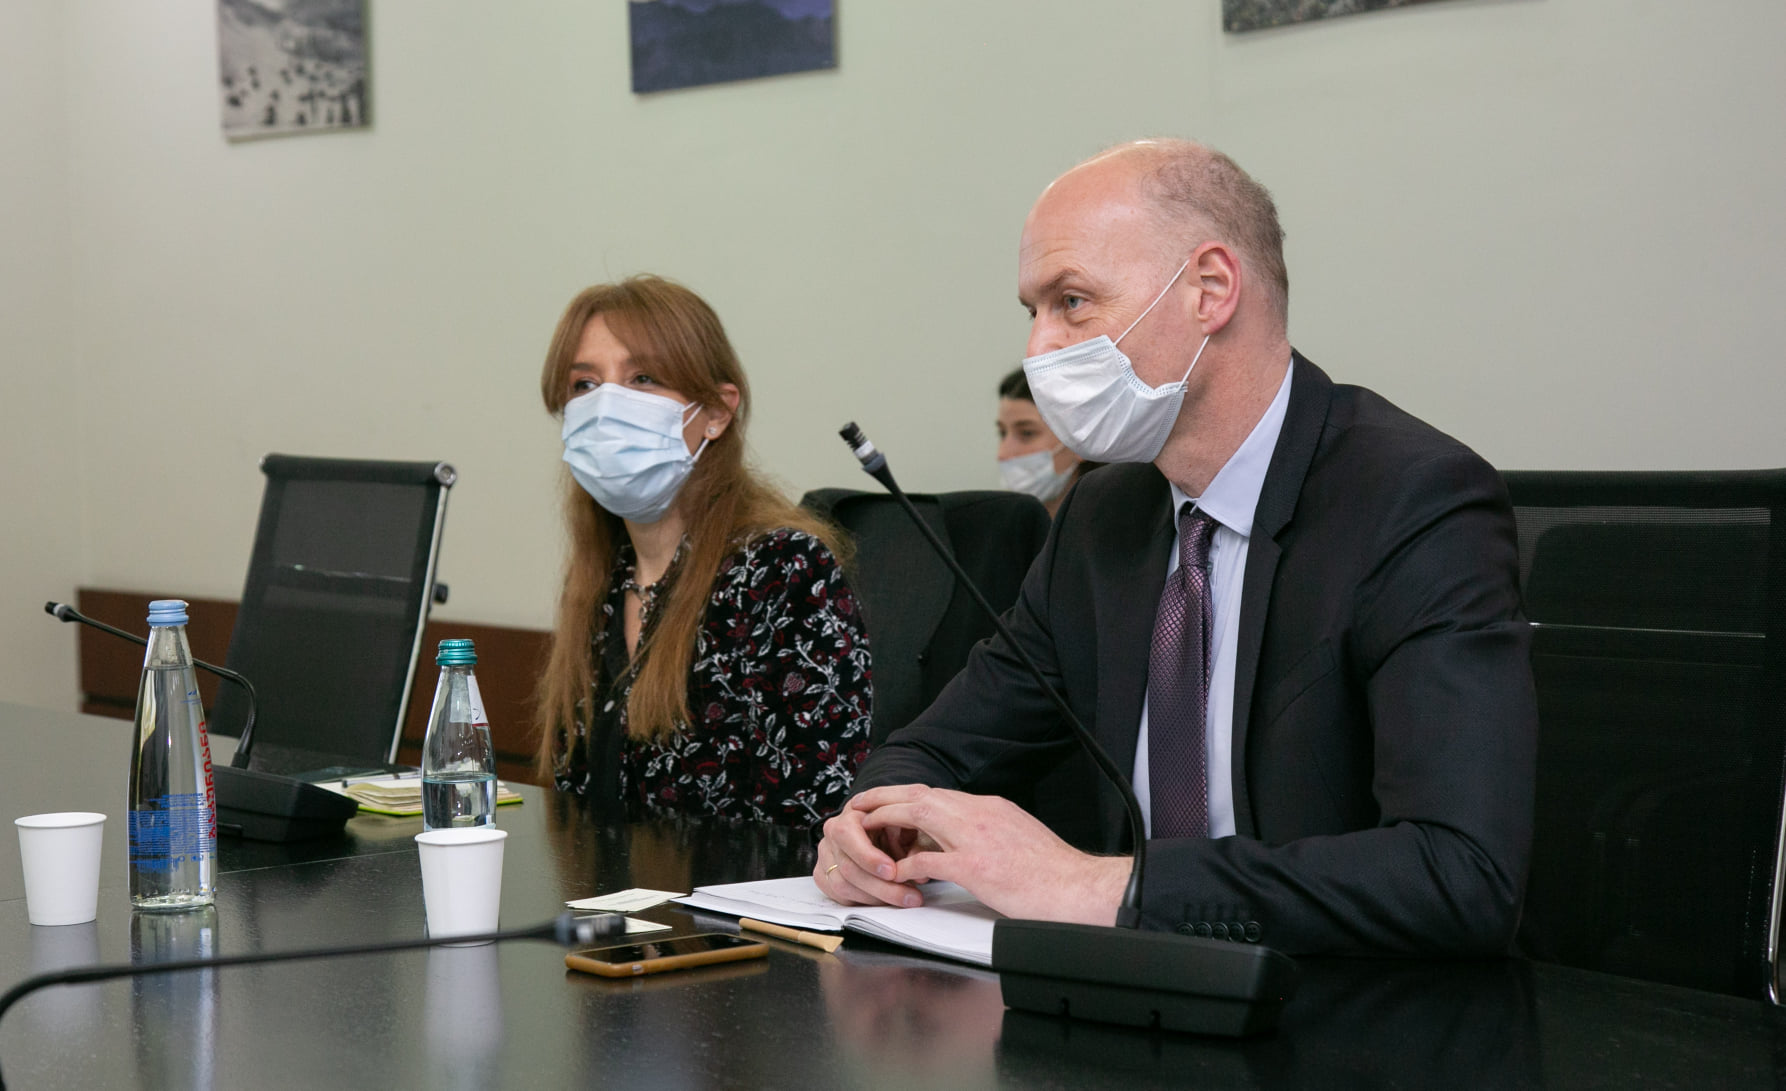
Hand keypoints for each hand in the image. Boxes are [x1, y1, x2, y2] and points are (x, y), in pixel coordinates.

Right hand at [815, 794, 928, 906]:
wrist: (884, 831)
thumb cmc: (897, 827)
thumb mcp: (908, 826)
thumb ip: (912, 843)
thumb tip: (919, 870)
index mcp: (852, 812)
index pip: (847, 834)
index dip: (869, 857)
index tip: (892, 872)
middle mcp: (834, 832)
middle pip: (847, 866)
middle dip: (880, 885)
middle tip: (907, 894)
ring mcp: (827, 854)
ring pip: (843, 885)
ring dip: (876, 897)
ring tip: (903, 898)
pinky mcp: (824, 874)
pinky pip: (840, 896)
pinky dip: (865, 901)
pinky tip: (886, 899)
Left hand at [851, 785, 1127, 924]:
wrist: (1078, 888)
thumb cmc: (1052, 872)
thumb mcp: (1016, 837)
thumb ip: (988, 831)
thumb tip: (965, 839)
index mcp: (990, 807)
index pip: (937, 794)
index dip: (906, 798)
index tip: (887, 805)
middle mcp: (980, 813)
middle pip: (920, 795)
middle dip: (885, 798)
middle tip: (860, 807)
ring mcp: (976, 838)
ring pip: (918, 815)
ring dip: (887, 822)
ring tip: (864, 834)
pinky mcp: (976, 867)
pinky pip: (927, 860)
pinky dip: (905, 865)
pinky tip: (893, 875)